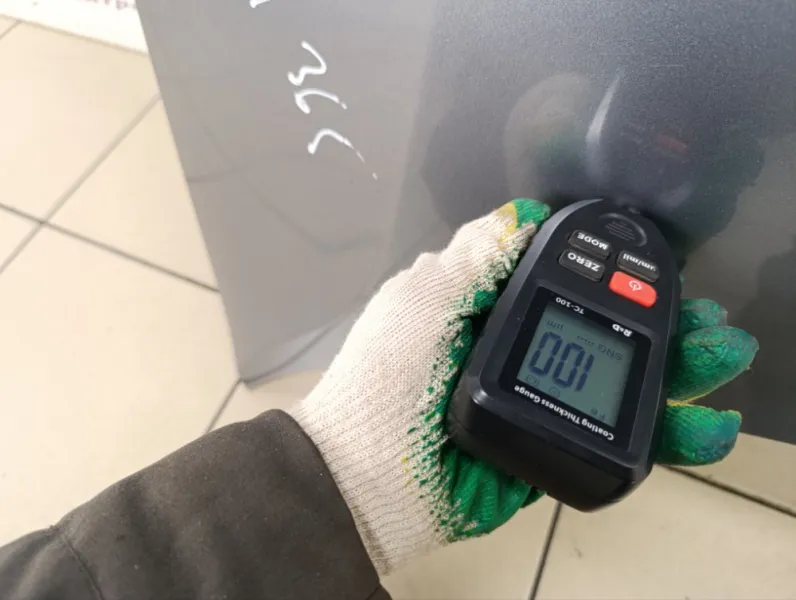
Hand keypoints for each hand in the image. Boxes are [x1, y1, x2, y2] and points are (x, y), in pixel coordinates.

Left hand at [291, 199, 756, 573]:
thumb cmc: (389, 376)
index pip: (559, 277)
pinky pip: (610, 434)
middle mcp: (515, 347)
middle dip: (656, 319)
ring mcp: (536, 397)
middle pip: (599, 325)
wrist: (369, 480)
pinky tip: (704, 423)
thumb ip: (475, 255)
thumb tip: (522, 211)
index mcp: (485, 307)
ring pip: (616, 377)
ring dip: (672, 366)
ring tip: (717, 355)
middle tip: (705, 316)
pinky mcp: (549, 443)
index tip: (652, 263)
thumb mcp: (423, 299)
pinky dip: (662, 432)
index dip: (607, 270)